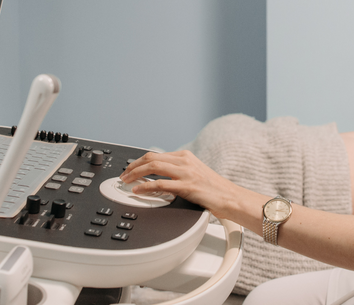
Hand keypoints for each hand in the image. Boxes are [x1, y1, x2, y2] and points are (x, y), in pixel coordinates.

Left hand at [119, 150, 246, 218]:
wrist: (230, 197)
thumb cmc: (214, 189)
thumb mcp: (194, 173)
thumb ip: (179, 171)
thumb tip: (159, 176)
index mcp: (185, 156)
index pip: (156, 155)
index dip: (139, 161)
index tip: (130, 169)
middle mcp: (184, 161)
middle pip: (151, 158)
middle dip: (133, 166)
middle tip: (124, 175)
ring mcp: (186, 172)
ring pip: (153, 166)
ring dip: (135, 174)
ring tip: (126, 181)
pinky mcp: (187, 186)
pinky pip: (161, 184)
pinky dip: (146, 187)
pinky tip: (138, 191)